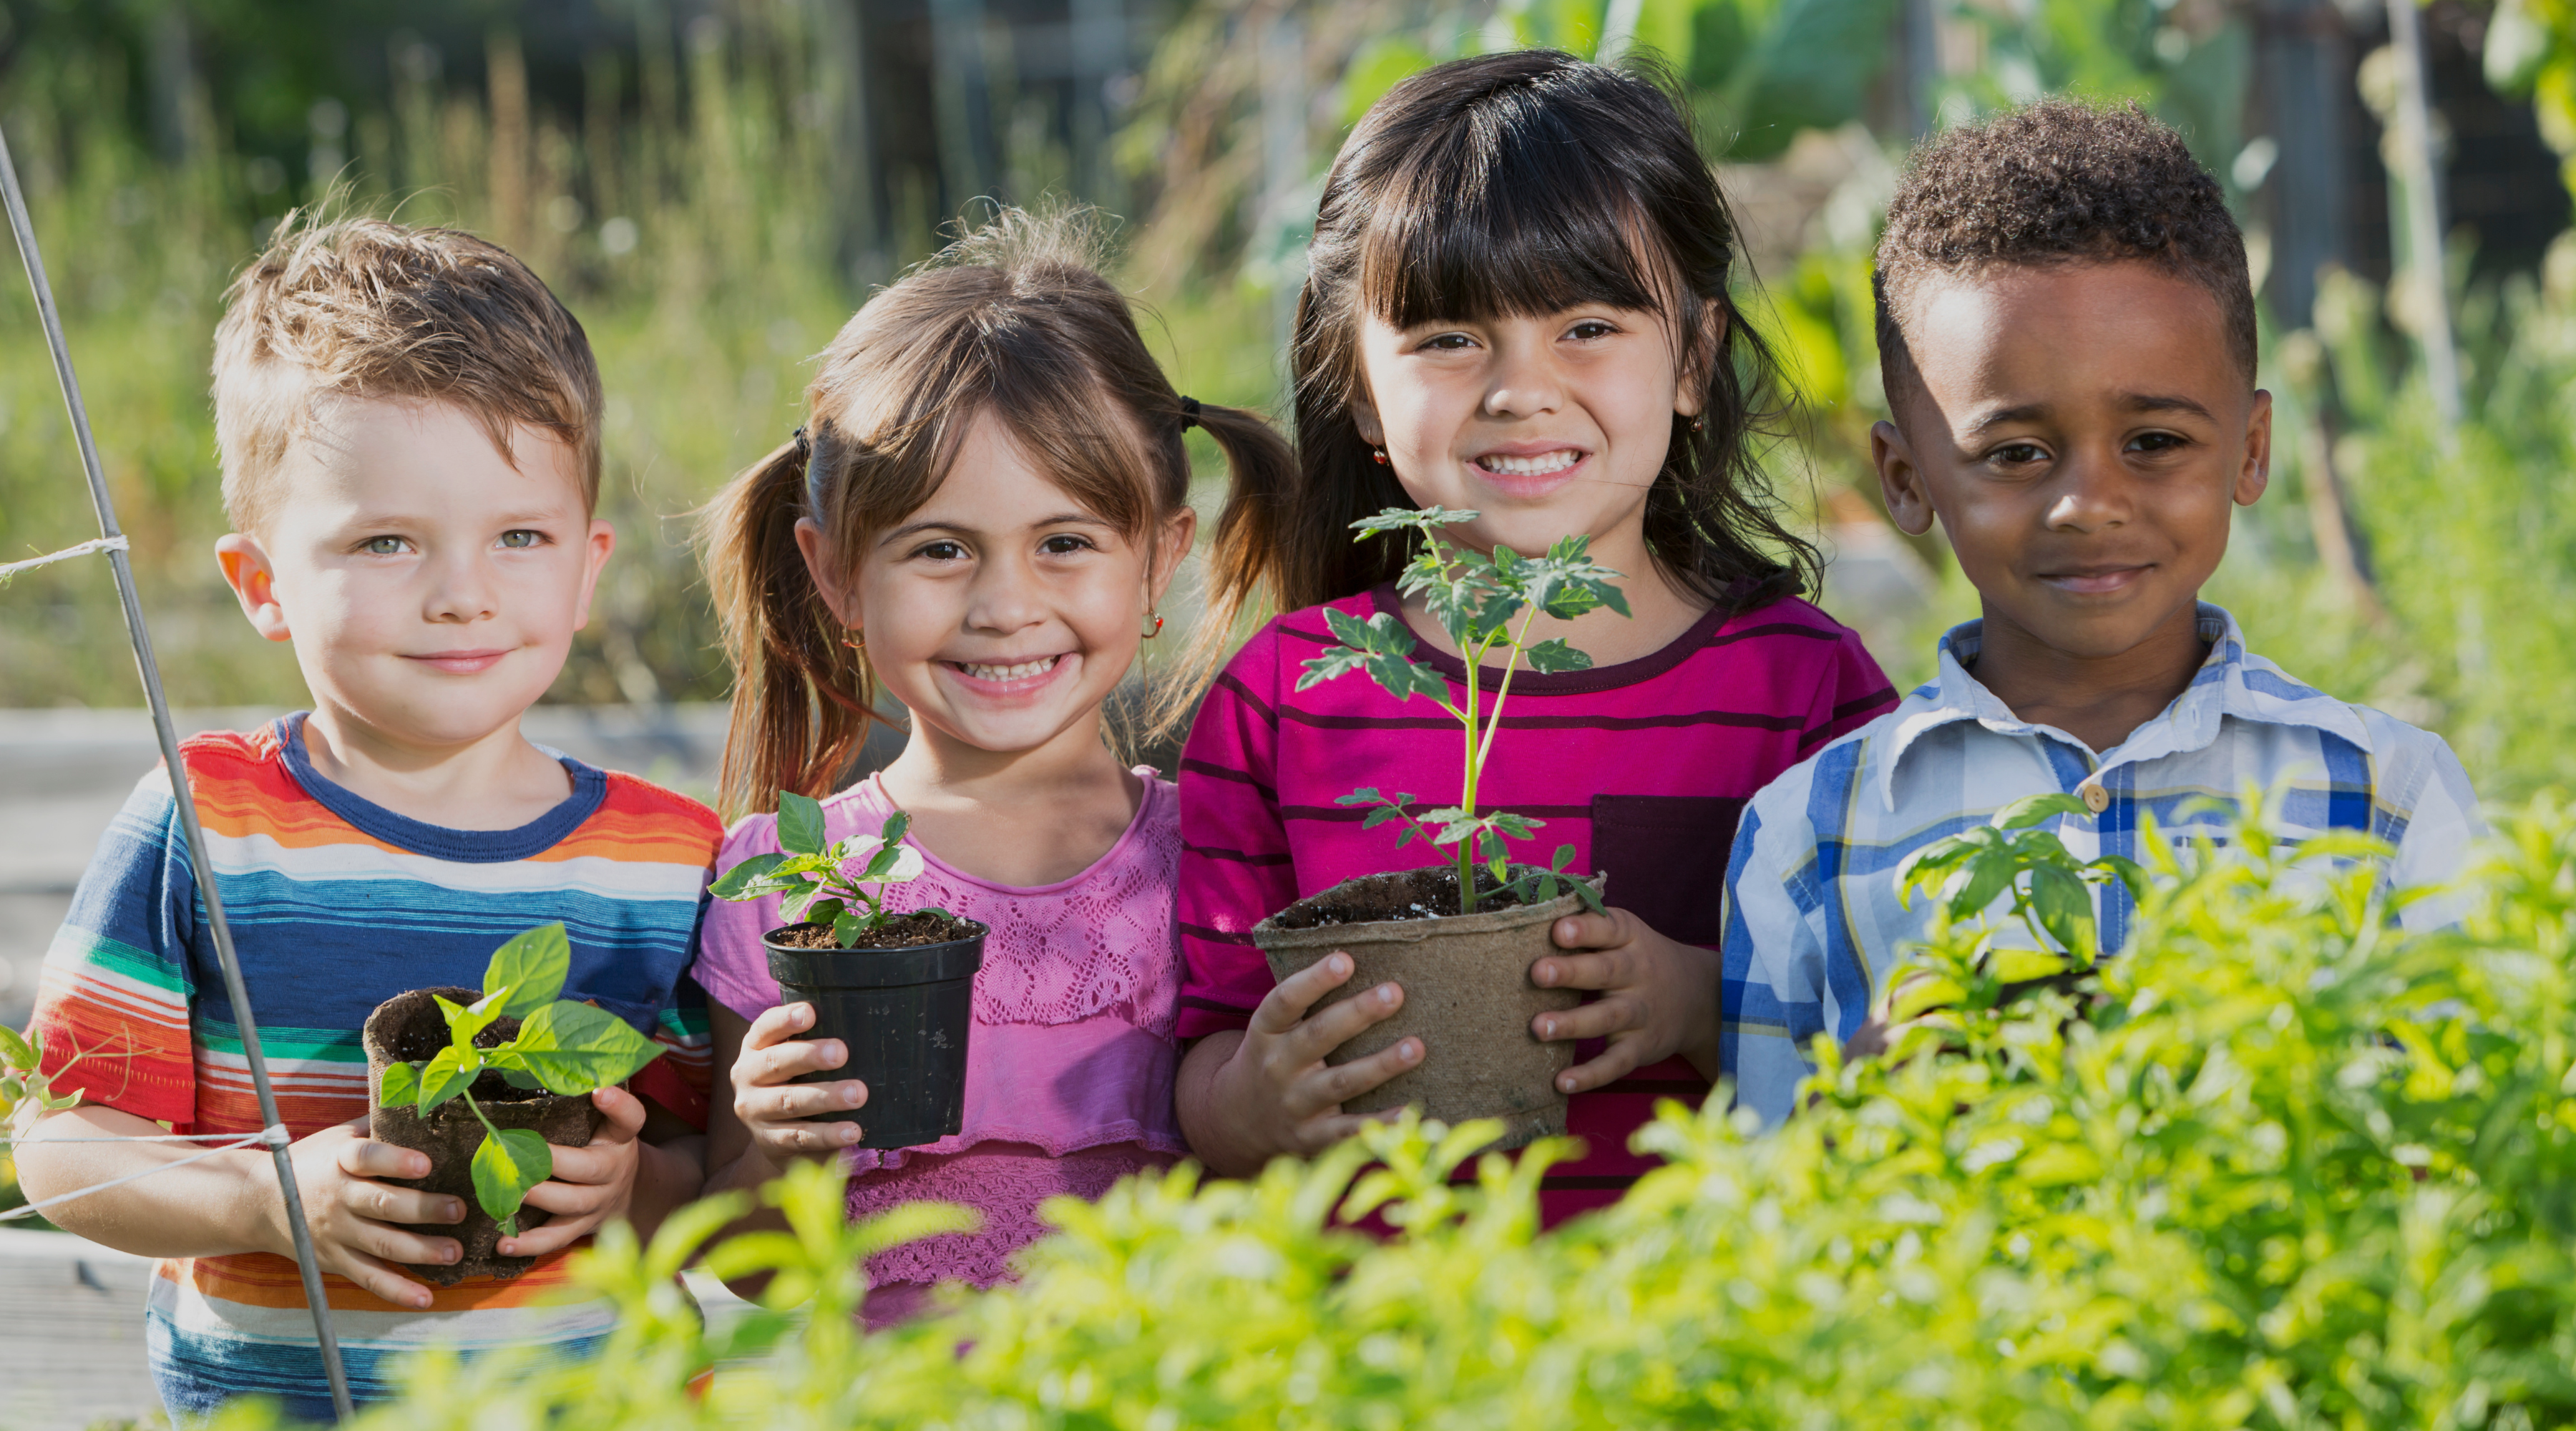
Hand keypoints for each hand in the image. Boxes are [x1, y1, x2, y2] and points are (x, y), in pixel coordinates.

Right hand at [273, 1117, 463, 1310]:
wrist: (257, 1204)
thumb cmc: (311, 1162)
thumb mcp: (337, 1137)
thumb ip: (376, 1125)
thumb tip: (423, 1099)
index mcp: (340, 1161)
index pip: (366, 1158)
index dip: (395, 1161)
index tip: (426, 1164)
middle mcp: (338, 1198)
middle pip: (382, 1205)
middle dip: (424, 1209)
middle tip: (459, 1210)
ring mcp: (336, 1233)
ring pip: (382, 1245)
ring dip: (421, 1251)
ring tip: (455, 1252)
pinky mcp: (336, 1261)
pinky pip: (369, 1279)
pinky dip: (397, 1291)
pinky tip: (426, 1298)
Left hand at [496, 1085, 649, 1258]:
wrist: (633, 1193)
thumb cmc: (604, 1147)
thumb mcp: (607, 1125)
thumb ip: (585, 1104)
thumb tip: (541, 1070)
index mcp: (620, 1139)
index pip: (631, 1119)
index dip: (618, 1106)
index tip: (599, 1091)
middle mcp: (613, 1171)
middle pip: (588, 1168)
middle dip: (552, 1161)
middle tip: (517, 1155)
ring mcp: (598, 1203)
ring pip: (570, 1203)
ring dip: (537, 1199)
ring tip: (507, 1195)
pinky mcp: (582, 1227)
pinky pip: (557, 1238)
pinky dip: (529, 1243)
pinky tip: (502, 1243)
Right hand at [730, 1001, 868, 1161]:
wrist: (779, 1135)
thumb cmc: (799, 1081)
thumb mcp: (799, 1059)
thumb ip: (819, 1042)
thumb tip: (867, 1032)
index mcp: (756, 1046)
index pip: (766, 1027)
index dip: (786, 1019)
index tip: (810, 1013)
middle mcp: (747, 1075)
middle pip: (776, 1062)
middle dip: (809, 1056)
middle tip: (841, 1053)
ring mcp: (754, 1110)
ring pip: (789, 1101)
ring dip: (826, 1097)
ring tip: (858, 1095)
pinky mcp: (768, 1141)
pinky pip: (799, 1137)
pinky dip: (828, 1134)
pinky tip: (852, 1131)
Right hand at [1192, 952, 1421, 1171]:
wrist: (1236, 1120)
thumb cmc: (1272, 1058)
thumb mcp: (1271, 1029)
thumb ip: (1304, 1002)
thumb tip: (1356, 960)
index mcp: (1266, 1031)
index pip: (1286, 1000)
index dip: (1314, 980)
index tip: (1345, 960)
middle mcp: (1278, 1065)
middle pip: (1319, 1036)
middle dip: (1359, 1013)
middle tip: (1394, 992)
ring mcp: (1295, 1103)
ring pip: (1342, 1082)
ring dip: (1381, 1064)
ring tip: (1416, 1047)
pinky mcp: (1311, 1136)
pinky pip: (1349, 1130)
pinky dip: (1379, 1123)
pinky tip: (1409, 1112)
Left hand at [1530, 907, 1721, 1094]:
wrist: (1701, 998)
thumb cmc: (1640, 960)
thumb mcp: (1627, 935)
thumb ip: (1589, 928)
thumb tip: (1530, 921)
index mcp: (1631, 939)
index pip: (1610, 929)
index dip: (1585, 929)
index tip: (1558, 930)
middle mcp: (1638, 974)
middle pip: (1605, 971)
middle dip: (1571, 972)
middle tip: (1537, 973)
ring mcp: (1641, 1013)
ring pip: (1607, 1018)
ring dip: (1573, 1023)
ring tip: (1539, 1027)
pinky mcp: (1641, 1047)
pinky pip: (1616, 1062)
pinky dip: (1591, 1074)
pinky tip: (1562, 1081)